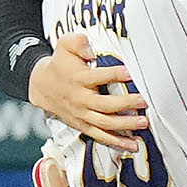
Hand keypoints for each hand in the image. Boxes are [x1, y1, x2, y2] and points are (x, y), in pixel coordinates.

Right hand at [28, 34, 148, 152]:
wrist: (43, 86)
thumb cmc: (60, 64)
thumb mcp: (65, 45)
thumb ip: (77, 42)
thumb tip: (90, 48)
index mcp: (78, 79)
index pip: (99, 77)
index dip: (115, 74)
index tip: (131, 73)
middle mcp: (81, 99)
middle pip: (105, 104)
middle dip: (126, 103)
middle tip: (143, 101)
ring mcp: (82, 115)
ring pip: (105, 123)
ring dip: (125, 125)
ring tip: (142, 123)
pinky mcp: (83, 125)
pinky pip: (101, 136)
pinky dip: (117, 142)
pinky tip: (132, 145)